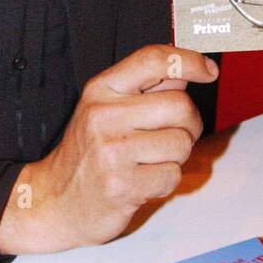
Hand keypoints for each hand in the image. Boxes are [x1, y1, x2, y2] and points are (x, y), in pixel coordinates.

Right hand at [0, 44, 217, 255]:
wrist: (55, 201)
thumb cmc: (87, 154)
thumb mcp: (104, 109)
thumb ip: (144, 89)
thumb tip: (185, 70)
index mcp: (101, 90)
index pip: (152, 61)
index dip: (189, 61)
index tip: (208, 70)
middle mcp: (104, 116)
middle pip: (180, 106)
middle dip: (188, 124)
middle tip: (171, 134)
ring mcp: (112, 152)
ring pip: (182, 143)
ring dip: (175, 156)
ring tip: (148, 160)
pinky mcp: (123, 185)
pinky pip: (173, 176)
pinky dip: (165, 181)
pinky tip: (142, 180)